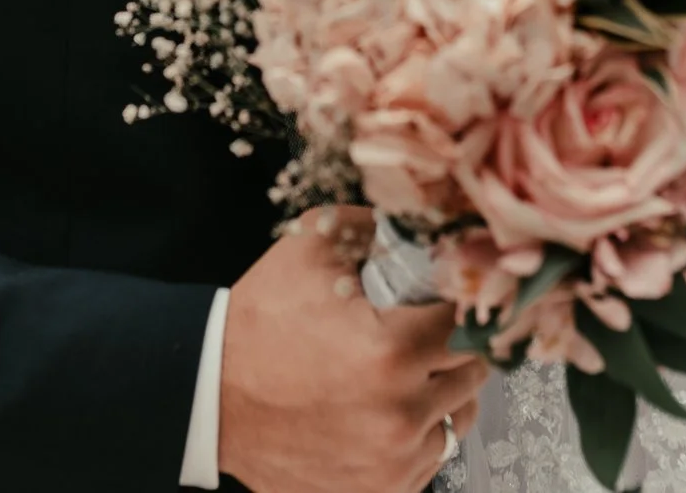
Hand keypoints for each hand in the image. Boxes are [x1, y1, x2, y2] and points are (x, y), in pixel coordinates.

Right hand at [217, 207, 485, 492]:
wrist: (211, 396)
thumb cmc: (259, 323)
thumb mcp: (310, 246)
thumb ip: (375, 223)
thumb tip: (423, 219)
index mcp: (392, 352)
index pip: (469, 320)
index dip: (460, 301)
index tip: (444, 295)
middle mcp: (400, 414)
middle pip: (474, 370)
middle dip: (455, 344)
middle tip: (424, 329)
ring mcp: (392, 460)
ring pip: (460, 416)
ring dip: (443, 391)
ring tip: (407, 372)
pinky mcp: (380, 488)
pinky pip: (431, 456)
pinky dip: (418, 432)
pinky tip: (387, 408)